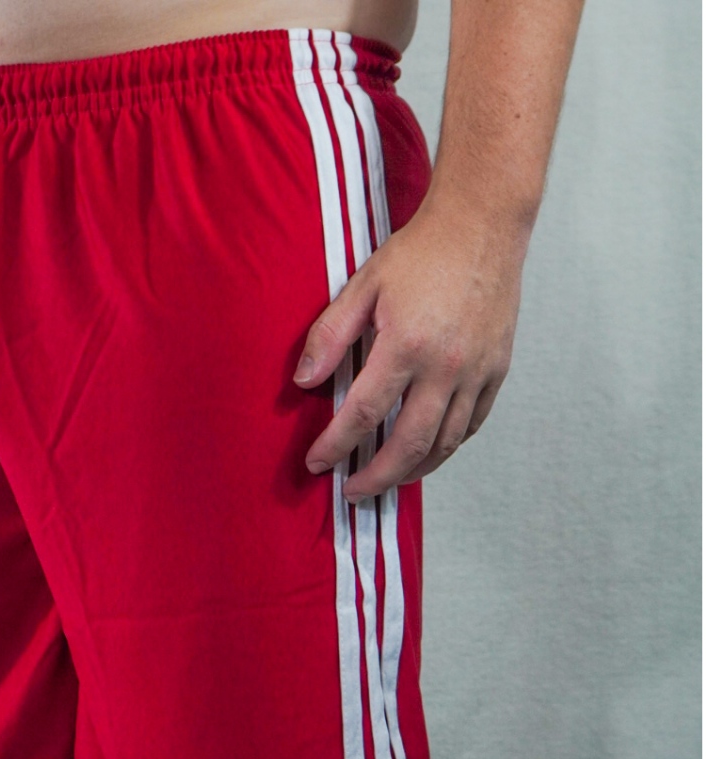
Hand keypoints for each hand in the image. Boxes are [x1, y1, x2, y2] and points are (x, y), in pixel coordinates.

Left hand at [293, 197, 525, 500]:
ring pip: (443, 444)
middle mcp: (446, 366)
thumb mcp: (362, 286)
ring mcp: (477, 371)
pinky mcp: (498, 370)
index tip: (317, 464)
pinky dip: (445, 447)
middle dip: (374, 477)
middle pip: (407, 445)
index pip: (362, 414)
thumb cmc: (421, 252)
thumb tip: (302, 382)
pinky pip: (470, 425)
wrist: (482, 224)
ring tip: (385, 480)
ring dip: (411, 471)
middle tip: (352, 492)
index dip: (335, 446)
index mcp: (405, 344)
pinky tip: (425, 453)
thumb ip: (329, 336)